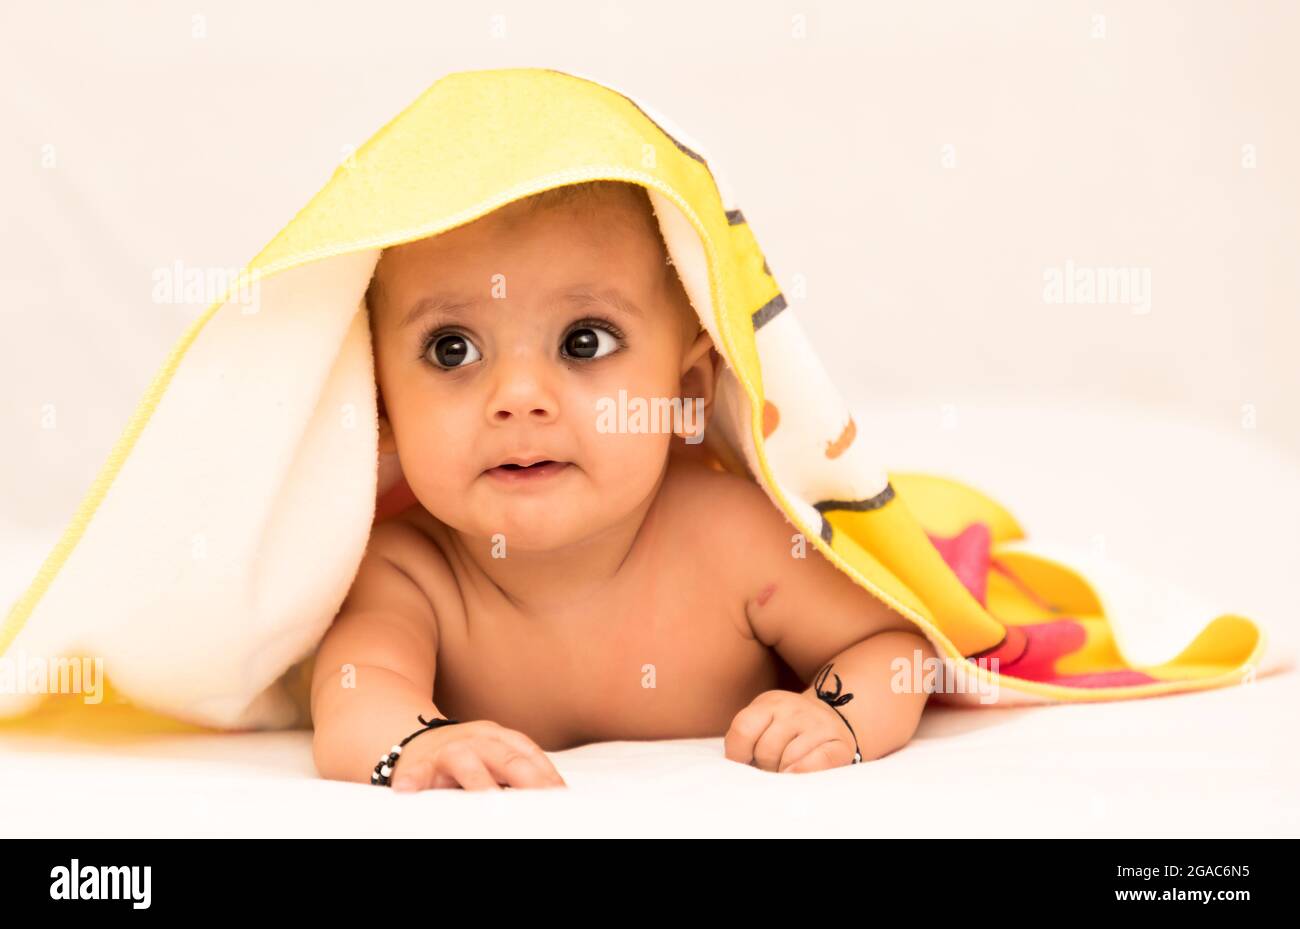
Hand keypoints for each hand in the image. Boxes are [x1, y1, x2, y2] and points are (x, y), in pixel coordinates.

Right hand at [389, 720, 565, 791]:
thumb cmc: (464, 756)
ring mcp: (448, 750)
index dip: (547, 775)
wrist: (415, 742)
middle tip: (541, 802)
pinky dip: (412, 780)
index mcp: (500, 739)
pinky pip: (416, 772)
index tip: (561, 795)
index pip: (529, 755)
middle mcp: (477, 740)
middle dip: (527, 779)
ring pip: (465, 761)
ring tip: (490, 798)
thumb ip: (517, 774)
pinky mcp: (420, 765)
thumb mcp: (494, 759)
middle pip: (506, 758)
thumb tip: (552, 797)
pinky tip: (407, 789)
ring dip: (479, 780)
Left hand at [724, 689, 857, 772]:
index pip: (743, 729)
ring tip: (787, 769)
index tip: (745, 762)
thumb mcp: (764, 723)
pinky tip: (798, 774)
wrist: (835, 717)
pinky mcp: (839, 743)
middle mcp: (794, 708)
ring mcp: (818, 724)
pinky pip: (817, 763)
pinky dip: (804, 772)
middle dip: (764, 766)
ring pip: (788, 761)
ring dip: (783, 773)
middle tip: (772, 767)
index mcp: (770, 702)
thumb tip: (740, 767)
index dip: (738, 754)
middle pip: (765, 750)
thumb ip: (746, 739)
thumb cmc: (789, 731)